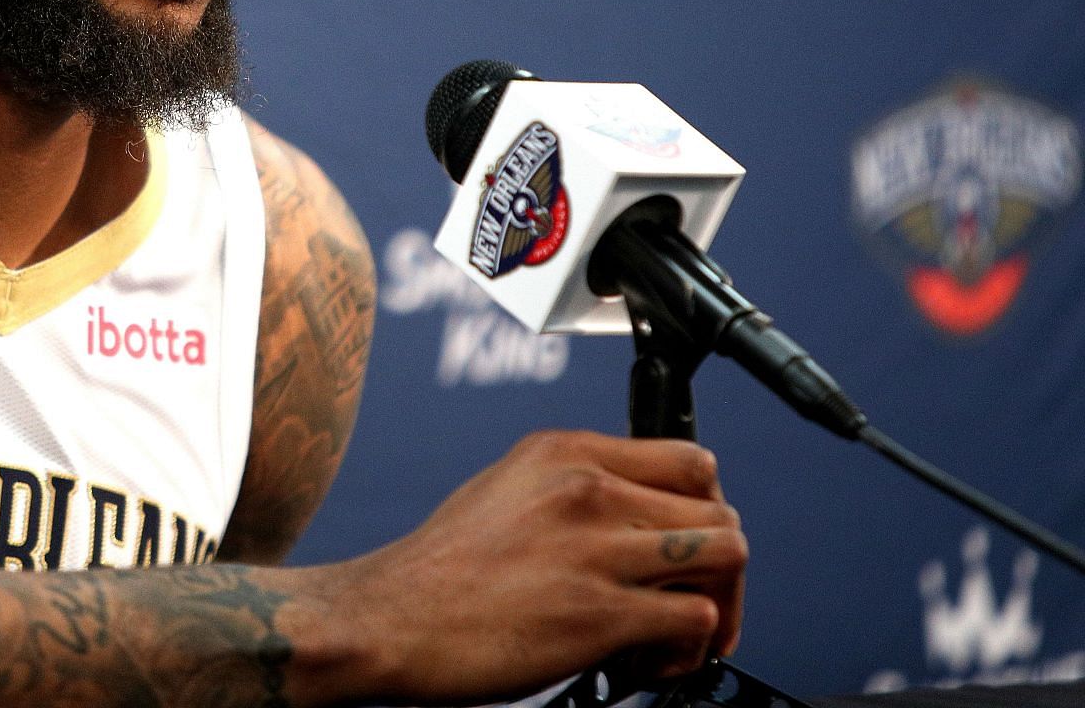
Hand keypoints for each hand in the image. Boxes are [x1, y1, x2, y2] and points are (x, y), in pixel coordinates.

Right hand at [306, 430, 745, 705]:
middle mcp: (586, 488)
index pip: (692, 460)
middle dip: (718, 568)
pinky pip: (696, 620)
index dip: (704, 510)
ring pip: (726, 555)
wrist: (387, 618)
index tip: (687, 546)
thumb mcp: (506, 489)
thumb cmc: (438, 569)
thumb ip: (572, 489)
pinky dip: (690, 650)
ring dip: (717, 605)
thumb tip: (632, 516)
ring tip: (674, 635)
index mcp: (564, 451)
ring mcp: (595, 547)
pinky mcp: (599, 612)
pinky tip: (645, 663)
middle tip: (688, 604)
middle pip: (719, 511)